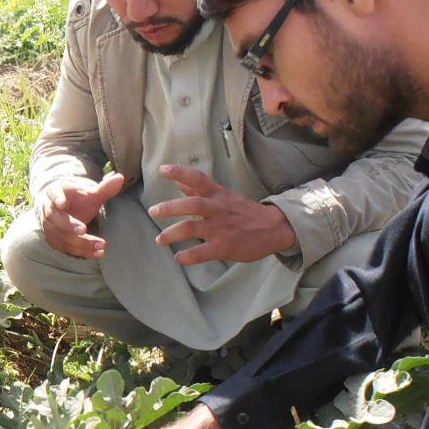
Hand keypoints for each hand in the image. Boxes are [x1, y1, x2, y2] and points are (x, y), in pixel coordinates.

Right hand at [37, 173, 126, 258]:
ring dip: (81, 243)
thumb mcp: (90, 193)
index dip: (57, 199)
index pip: (54, 194)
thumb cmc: (77, 199)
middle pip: (56, 219)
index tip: (62, 203)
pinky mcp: (54, 240)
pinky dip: (82, 251)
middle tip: (83, 230)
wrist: (63, 210)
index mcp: (55, 193)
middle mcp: (49, 211)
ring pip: (63, 237)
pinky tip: (98, 252)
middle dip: (69, 226)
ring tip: (101, 245)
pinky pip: (67, 248)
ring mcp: (49, 227)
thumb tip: (120, 178)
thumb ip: (104, 188)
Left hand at [149, 165, 296, 263]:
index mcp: (218, 194)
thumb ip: (201, 189)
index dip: (180, 172)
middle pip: (192, 204)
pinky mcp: (225, 247)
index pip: (198, 178)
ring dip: (172, 234)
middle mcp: (218, 209)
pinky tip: (179, 258)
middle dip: (170, 207)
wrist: (275, 228)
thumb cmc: (245, 211)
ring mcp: (221, 229)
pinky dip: (188, 256)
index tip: (163, 169)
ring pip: (192, 228)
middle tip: (153, 211)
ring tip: (160, 240)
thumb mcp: (224, 195)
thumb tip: (179, 181)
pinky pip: (202, 252)